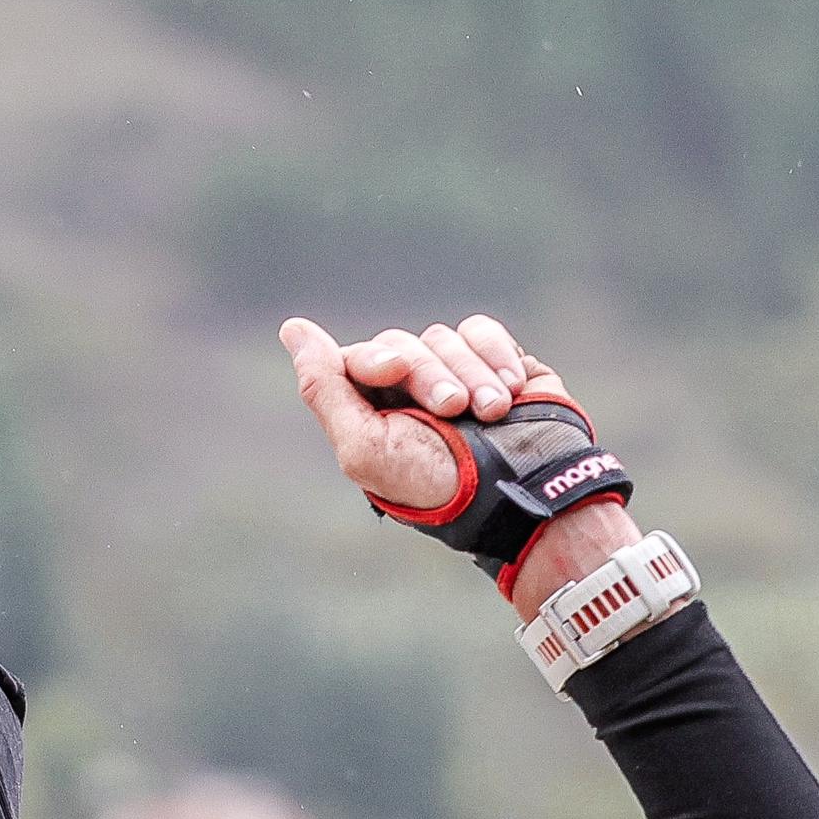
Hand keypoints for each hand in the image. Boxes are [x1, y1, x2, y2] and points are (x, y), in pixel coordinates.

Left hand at [276, 311, 575, 511]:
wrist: (524, 490)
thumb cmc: (439, 482)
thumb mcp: (366, 449)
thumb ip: (324, 389)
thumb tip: (293, 329)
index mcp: (370, 413)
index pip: (358, 359)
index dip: (374, 358)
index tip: (394, 370)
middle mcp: (407, 391)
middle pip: (401, 346)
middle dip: (429, 376)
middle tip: (455, 408)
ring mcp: (453, 374)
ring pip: (443, 338)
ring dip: (470, 374)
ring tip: (493, 411)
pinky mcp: (494, 362)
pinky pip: (481, 332)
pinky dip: (495, 355)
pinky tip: (512, 388)